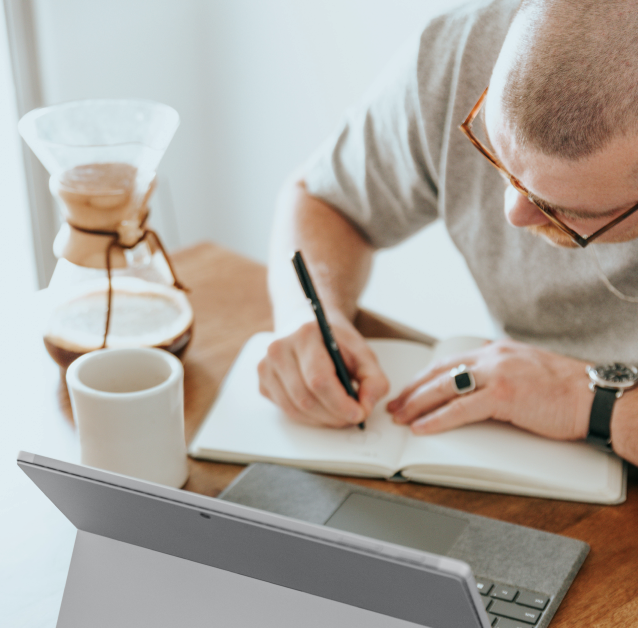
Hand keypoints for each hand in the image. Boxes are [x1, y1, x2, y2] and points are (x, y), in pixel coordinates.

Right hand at [258, 317, 389, 427]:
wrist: (312, 333)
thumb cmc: (337, 345)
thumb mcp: (364, 355)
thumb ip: (374, 380)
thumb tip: (366, 406)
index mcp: (306, 335)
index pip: (319, 379)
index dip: (340, 404)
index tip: (359, 414)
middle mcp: (280, 349)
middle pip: (306, 398)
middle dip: (334, 415)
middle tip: (352, 417)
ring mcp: (267, 367)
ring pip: (295, 409)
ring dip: (322, 419)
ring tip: (339, 413)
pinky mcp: (263, 383)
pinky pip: (286, 411)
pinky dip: (308, 417)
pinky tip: (321, 406)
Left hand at [387, 339, 591, 440]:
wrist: (595, 396)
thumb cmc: (565, 390)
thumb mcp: (525, 371)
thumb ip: (499, 374)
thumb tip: (476, 389)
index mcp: (496, 351)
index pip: (449, 361)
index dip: (425, 377)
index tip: (409, 390)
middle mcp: (492, 357)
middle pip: (439, 372)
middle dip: (413, 390)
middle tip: (394, 405)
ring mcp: (497, 374)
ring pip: (444, 387)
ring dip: (417, 403)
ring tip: (400, 417)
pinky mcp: (503, 395)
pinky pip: (460, 409)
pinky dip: (437, 419)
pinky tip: (421, 427)